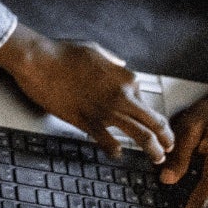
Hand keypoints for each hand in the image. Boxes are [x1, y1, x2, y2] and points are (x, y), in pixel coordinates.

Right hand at [0, 25, 173, 160]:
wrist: (39, 61)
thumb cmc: (63, 53)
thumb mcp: (96, 50)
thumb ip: (113, 61)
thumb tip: (120, 65)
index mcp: (126, 78)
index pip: (146, 100)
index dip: (148, 111)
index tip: (148, 119)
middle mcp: (122, 96)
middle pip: (154, 122)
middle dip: (165, 138)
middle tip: (167, 146)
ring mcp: (105, 111)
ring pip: (140, 136)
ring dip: (152, 149)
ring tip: (156, 157)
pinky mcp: (87, 122)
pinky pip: (108, 142)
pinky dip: (116, 150)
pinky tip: (118, 153)